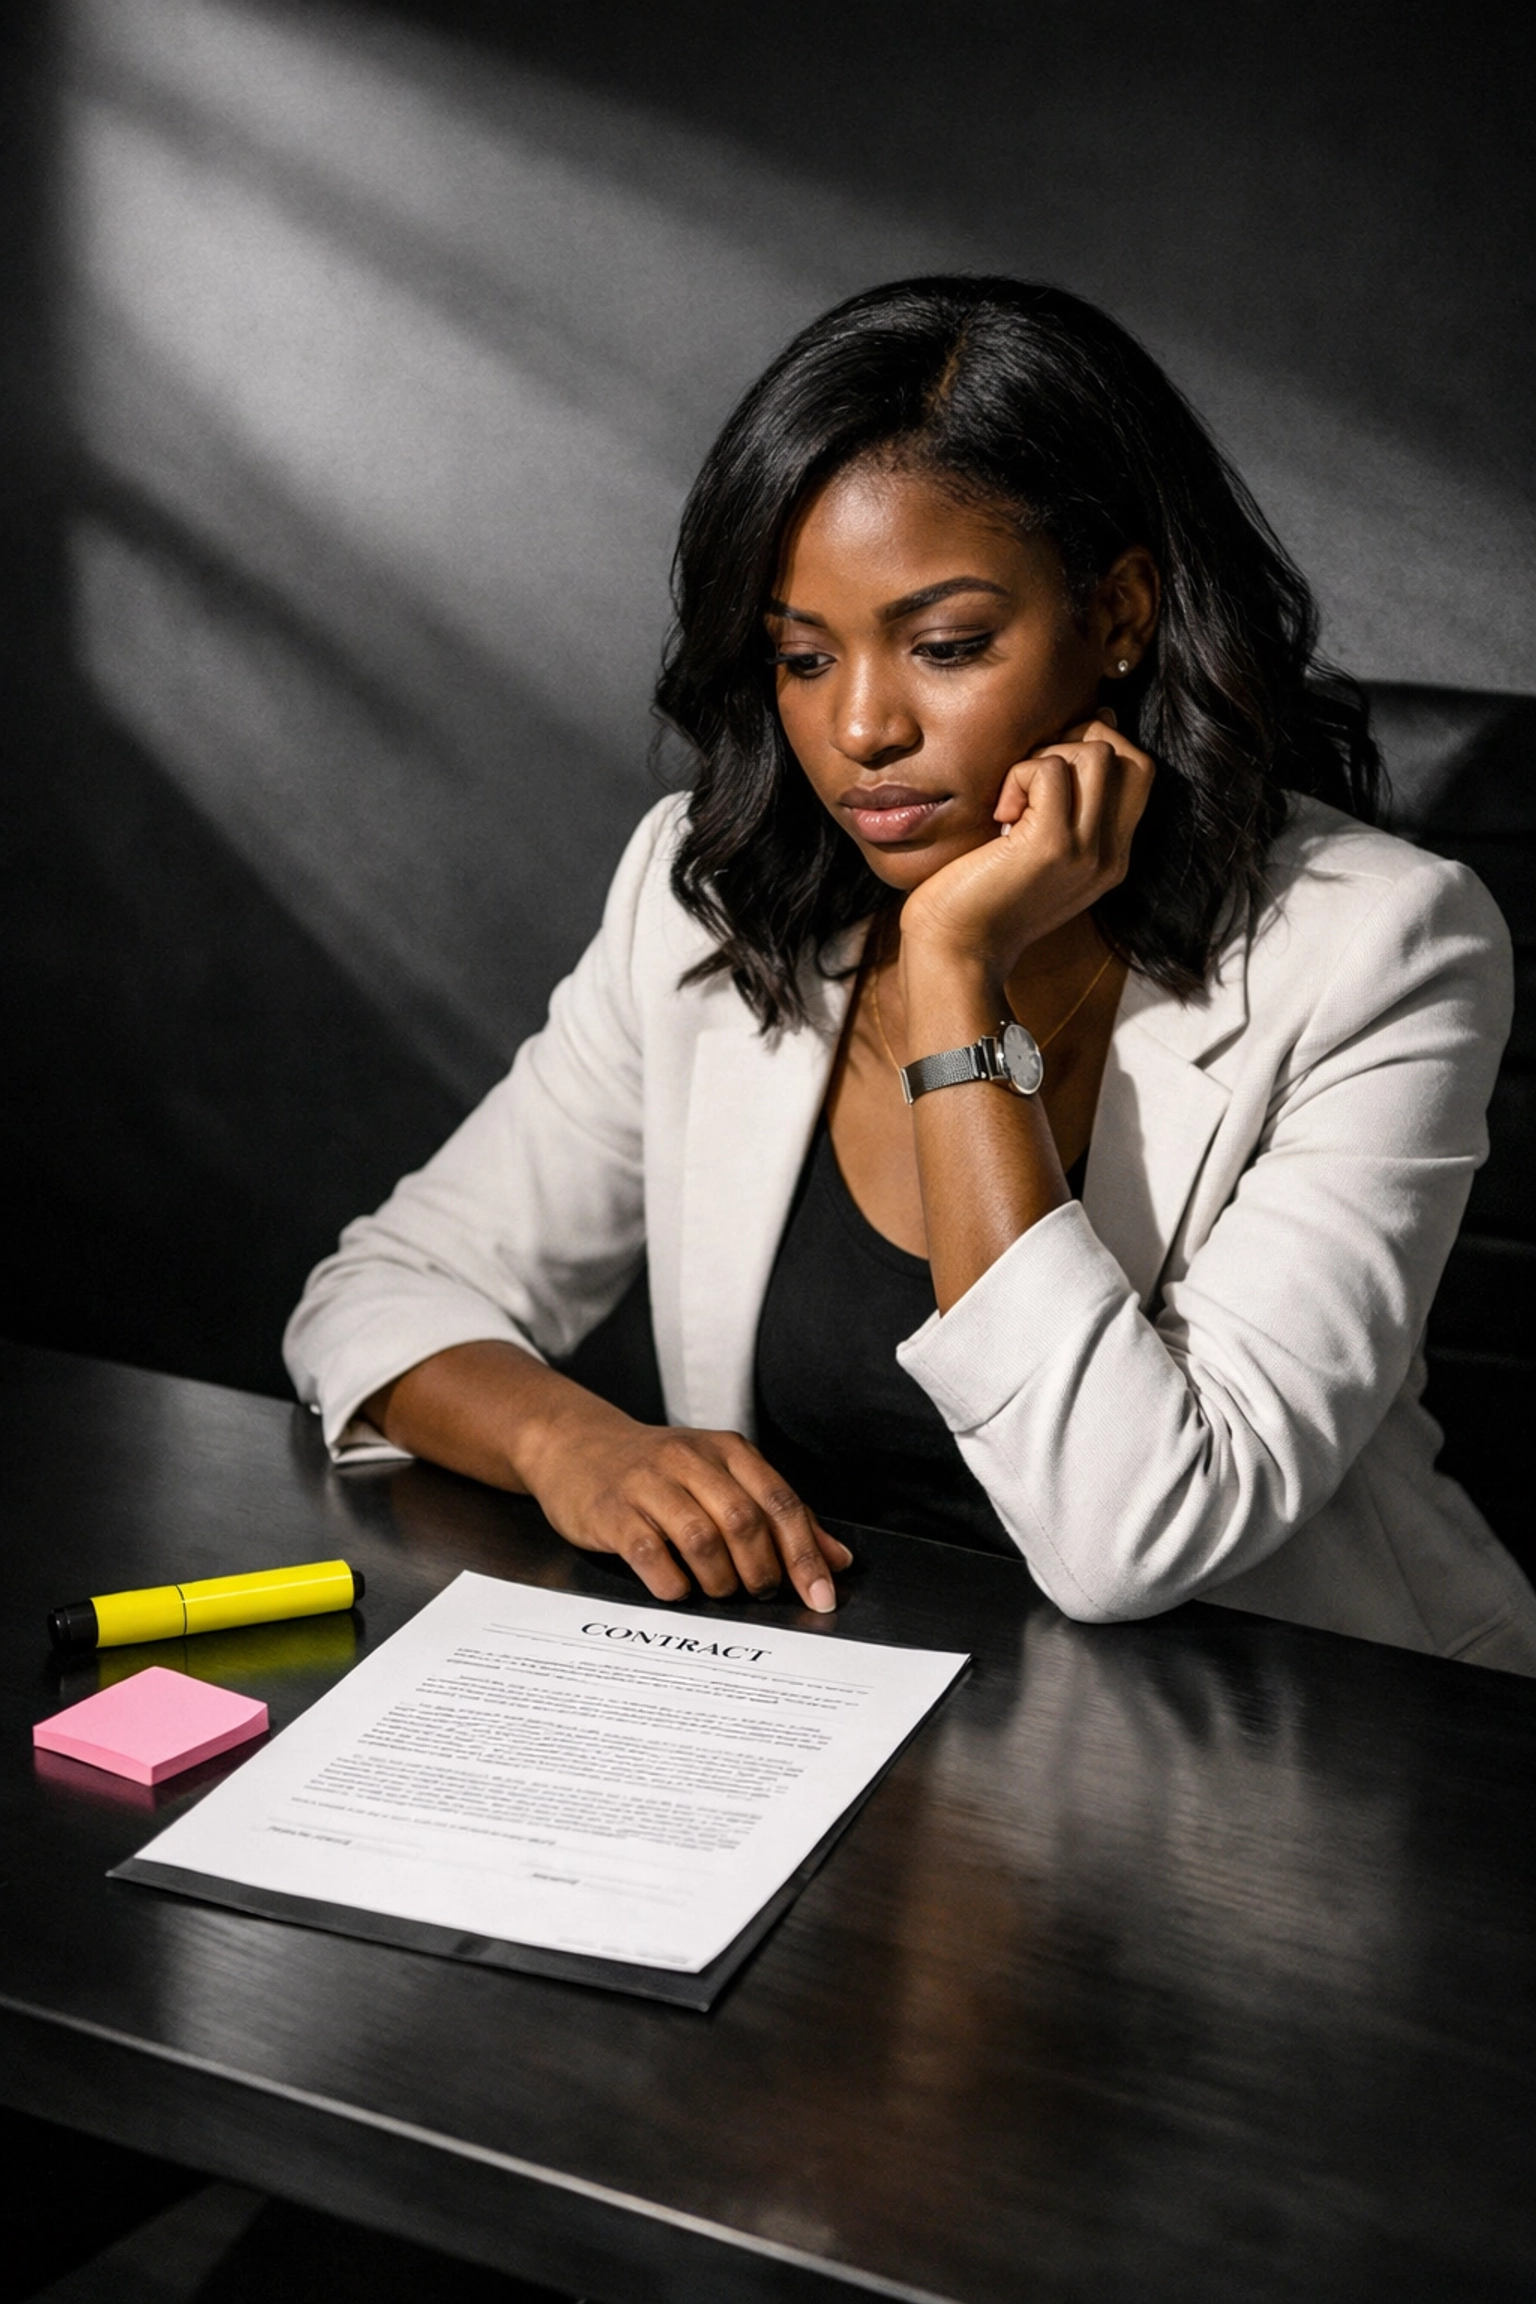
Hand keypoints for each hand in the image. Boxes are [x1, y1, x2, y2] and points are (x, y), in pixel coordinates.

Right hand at [523, 1394, 852, 1611]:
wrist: (575, 1445)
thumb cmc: (657, 1471)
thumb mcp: (721, 1478)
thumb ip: (778, 1517)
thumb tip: (836, 1560)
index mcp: (727, 1450)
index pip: (780, 1502)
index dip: (805, 1554)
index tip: (821, 1596)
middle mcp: (690, 1460)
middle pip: (745, 1522)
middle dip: (762, 1571)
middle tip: (760, 1592)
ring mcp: (648, 1484)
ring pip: (702, 1539)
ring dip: (720, 1581)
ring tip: (720, 1591)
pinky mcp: (612, 1512)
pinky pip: (652, 1555)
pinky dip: (674, 1583)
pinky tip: (678, 1589)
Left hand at [899, 717, 1154, 984]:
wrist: (955, 954)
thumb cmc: (980, 896)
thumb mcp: (1038, 850)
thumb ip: (1068, 803)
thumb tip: (1096, 723)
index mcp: (1111, 858)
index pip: (1140, 771)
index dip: (1101, 746)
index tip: (1050, 764)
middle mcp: (1110, 857)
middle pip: (1129, 757)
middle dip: (1077, 743)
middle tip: (1030, 779)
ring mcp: (1087, 851)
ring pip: (1096, 754)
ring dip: (1046, 758)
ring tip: (1014, 801)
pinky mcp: (1052, 846)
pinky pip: (1050, 770)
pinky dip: (1019, 774)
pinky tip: (999, 815)